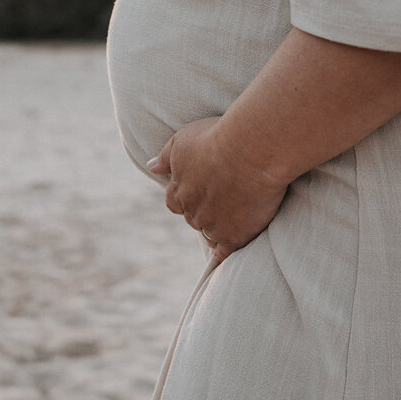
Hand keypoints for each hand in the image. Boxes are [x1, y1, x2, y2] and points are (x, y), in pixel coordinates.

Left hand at [147, 117, 287, 260]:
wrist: (250, 150)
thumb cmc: (216, 139)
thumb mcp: (182, 140)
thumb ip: (165, 156)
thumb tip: (150, 167)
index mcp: (179, 189)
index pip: (175, 201)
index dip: (186, 197)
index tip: (199, 192)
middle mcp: (192, 210)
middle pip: (193, 217)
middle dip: (204, 210)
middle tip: (223, 199)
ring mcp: (212, 225)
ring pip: (210, 232)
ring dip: (217, 227)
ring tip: (233, 219)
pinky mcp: (234, 235)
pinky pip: (225, 252)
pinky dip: (222, 257)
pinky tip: (222, 260)